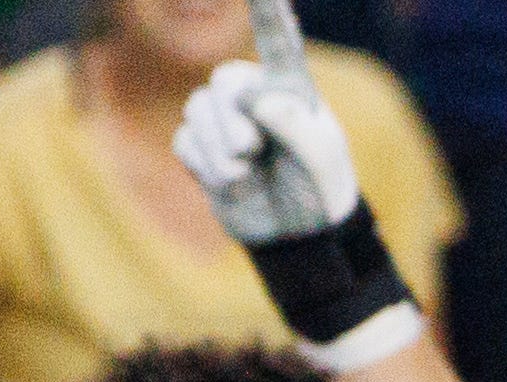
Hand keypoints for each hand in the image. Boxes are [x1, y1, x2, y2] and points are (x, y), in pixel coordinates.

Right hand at [173, 0, 369, 242]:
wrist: (300, 235)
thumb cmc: (320, 188)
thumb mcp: (321, 158)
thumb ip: (295, 125)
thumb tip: (255, 98)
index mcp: (289, 89)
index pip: (276, 41)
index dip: (267, 13)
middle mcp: (252, 98)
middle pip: (223, 81)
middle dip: (232, 119)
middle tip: (254, 149)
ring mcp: (224, 123)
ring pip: (196, 111)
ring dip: (222, 151)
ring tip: (248, 173)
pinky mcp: (202, 150)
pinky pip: (185, 143)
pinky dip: (207, 168)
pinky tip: (234, 184)